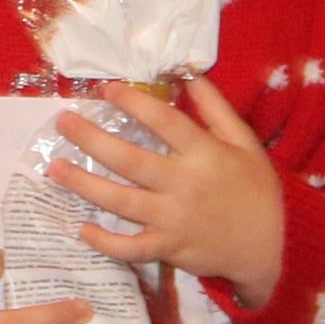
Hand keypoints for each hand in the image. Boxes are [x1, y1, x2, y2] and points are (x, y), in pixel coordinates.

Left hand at [47, 77, 285, 310]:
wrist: (270, 247)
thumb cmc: (256, 190)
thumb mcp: (244, 142)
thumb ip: (216, 108)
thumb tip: (188, 74)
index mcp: (204, 154)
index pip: (163, 121)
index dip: (133, 102)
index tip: (105, 88)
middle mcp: (185, 185)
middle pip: (130, 160)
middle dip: (91, 140)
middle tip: (62, 122)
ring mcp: (174, 220)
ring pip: (121, 202)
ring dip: (84, 185)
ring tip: (55, 167)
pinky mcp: (169, 249)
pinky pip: (131, 248)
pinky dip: (105, 242)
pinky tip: (81, 228)